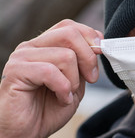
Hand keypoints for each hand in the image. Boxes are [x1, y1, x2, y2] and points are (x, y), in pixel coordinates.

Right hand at [0, 19, 102, 137]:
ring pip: (65, 55)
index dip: (90, 37)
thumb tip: (98, 44)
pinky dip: (63, 89)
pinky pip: (50, 72)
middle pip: (69, 33)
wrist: (26, 132)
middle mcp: (32, 46)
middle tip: (91, 78)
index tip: (101, 53)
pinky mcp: (15, 72)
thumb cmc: (48, 108)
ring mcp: (22, 57)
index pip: (70, 26)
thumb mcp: (76, 81)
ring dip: (74, 80)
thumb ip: (84, 61)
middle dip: (88, 57)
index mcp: (45, 45)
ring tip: (67, 93)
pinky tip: (60, 99)